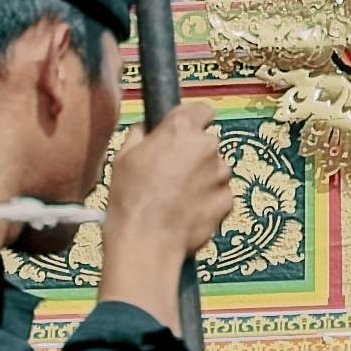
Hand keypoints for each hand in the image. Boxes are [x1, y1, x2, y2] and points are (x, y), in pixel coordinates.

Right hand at [98, 103, 236, 302]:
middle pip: (206, 143)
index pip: (202, 109)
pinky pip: (219, 194)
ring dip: (201, 178)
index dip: (193, 120)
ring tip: (175, 197)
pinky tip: (185, 211)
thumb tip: (146, 130)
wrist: (146, 241)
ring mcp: (220, 174)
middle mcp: (207, 146)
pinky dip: (207, 201)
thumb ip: (140, 135)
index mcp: (181, 128)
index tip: (185, 131)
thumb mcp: (123, 157)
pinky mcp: (227, 200)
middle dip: (193, 154)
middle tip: (171, 172)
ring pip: (214, 169)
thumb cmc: (131, 200)